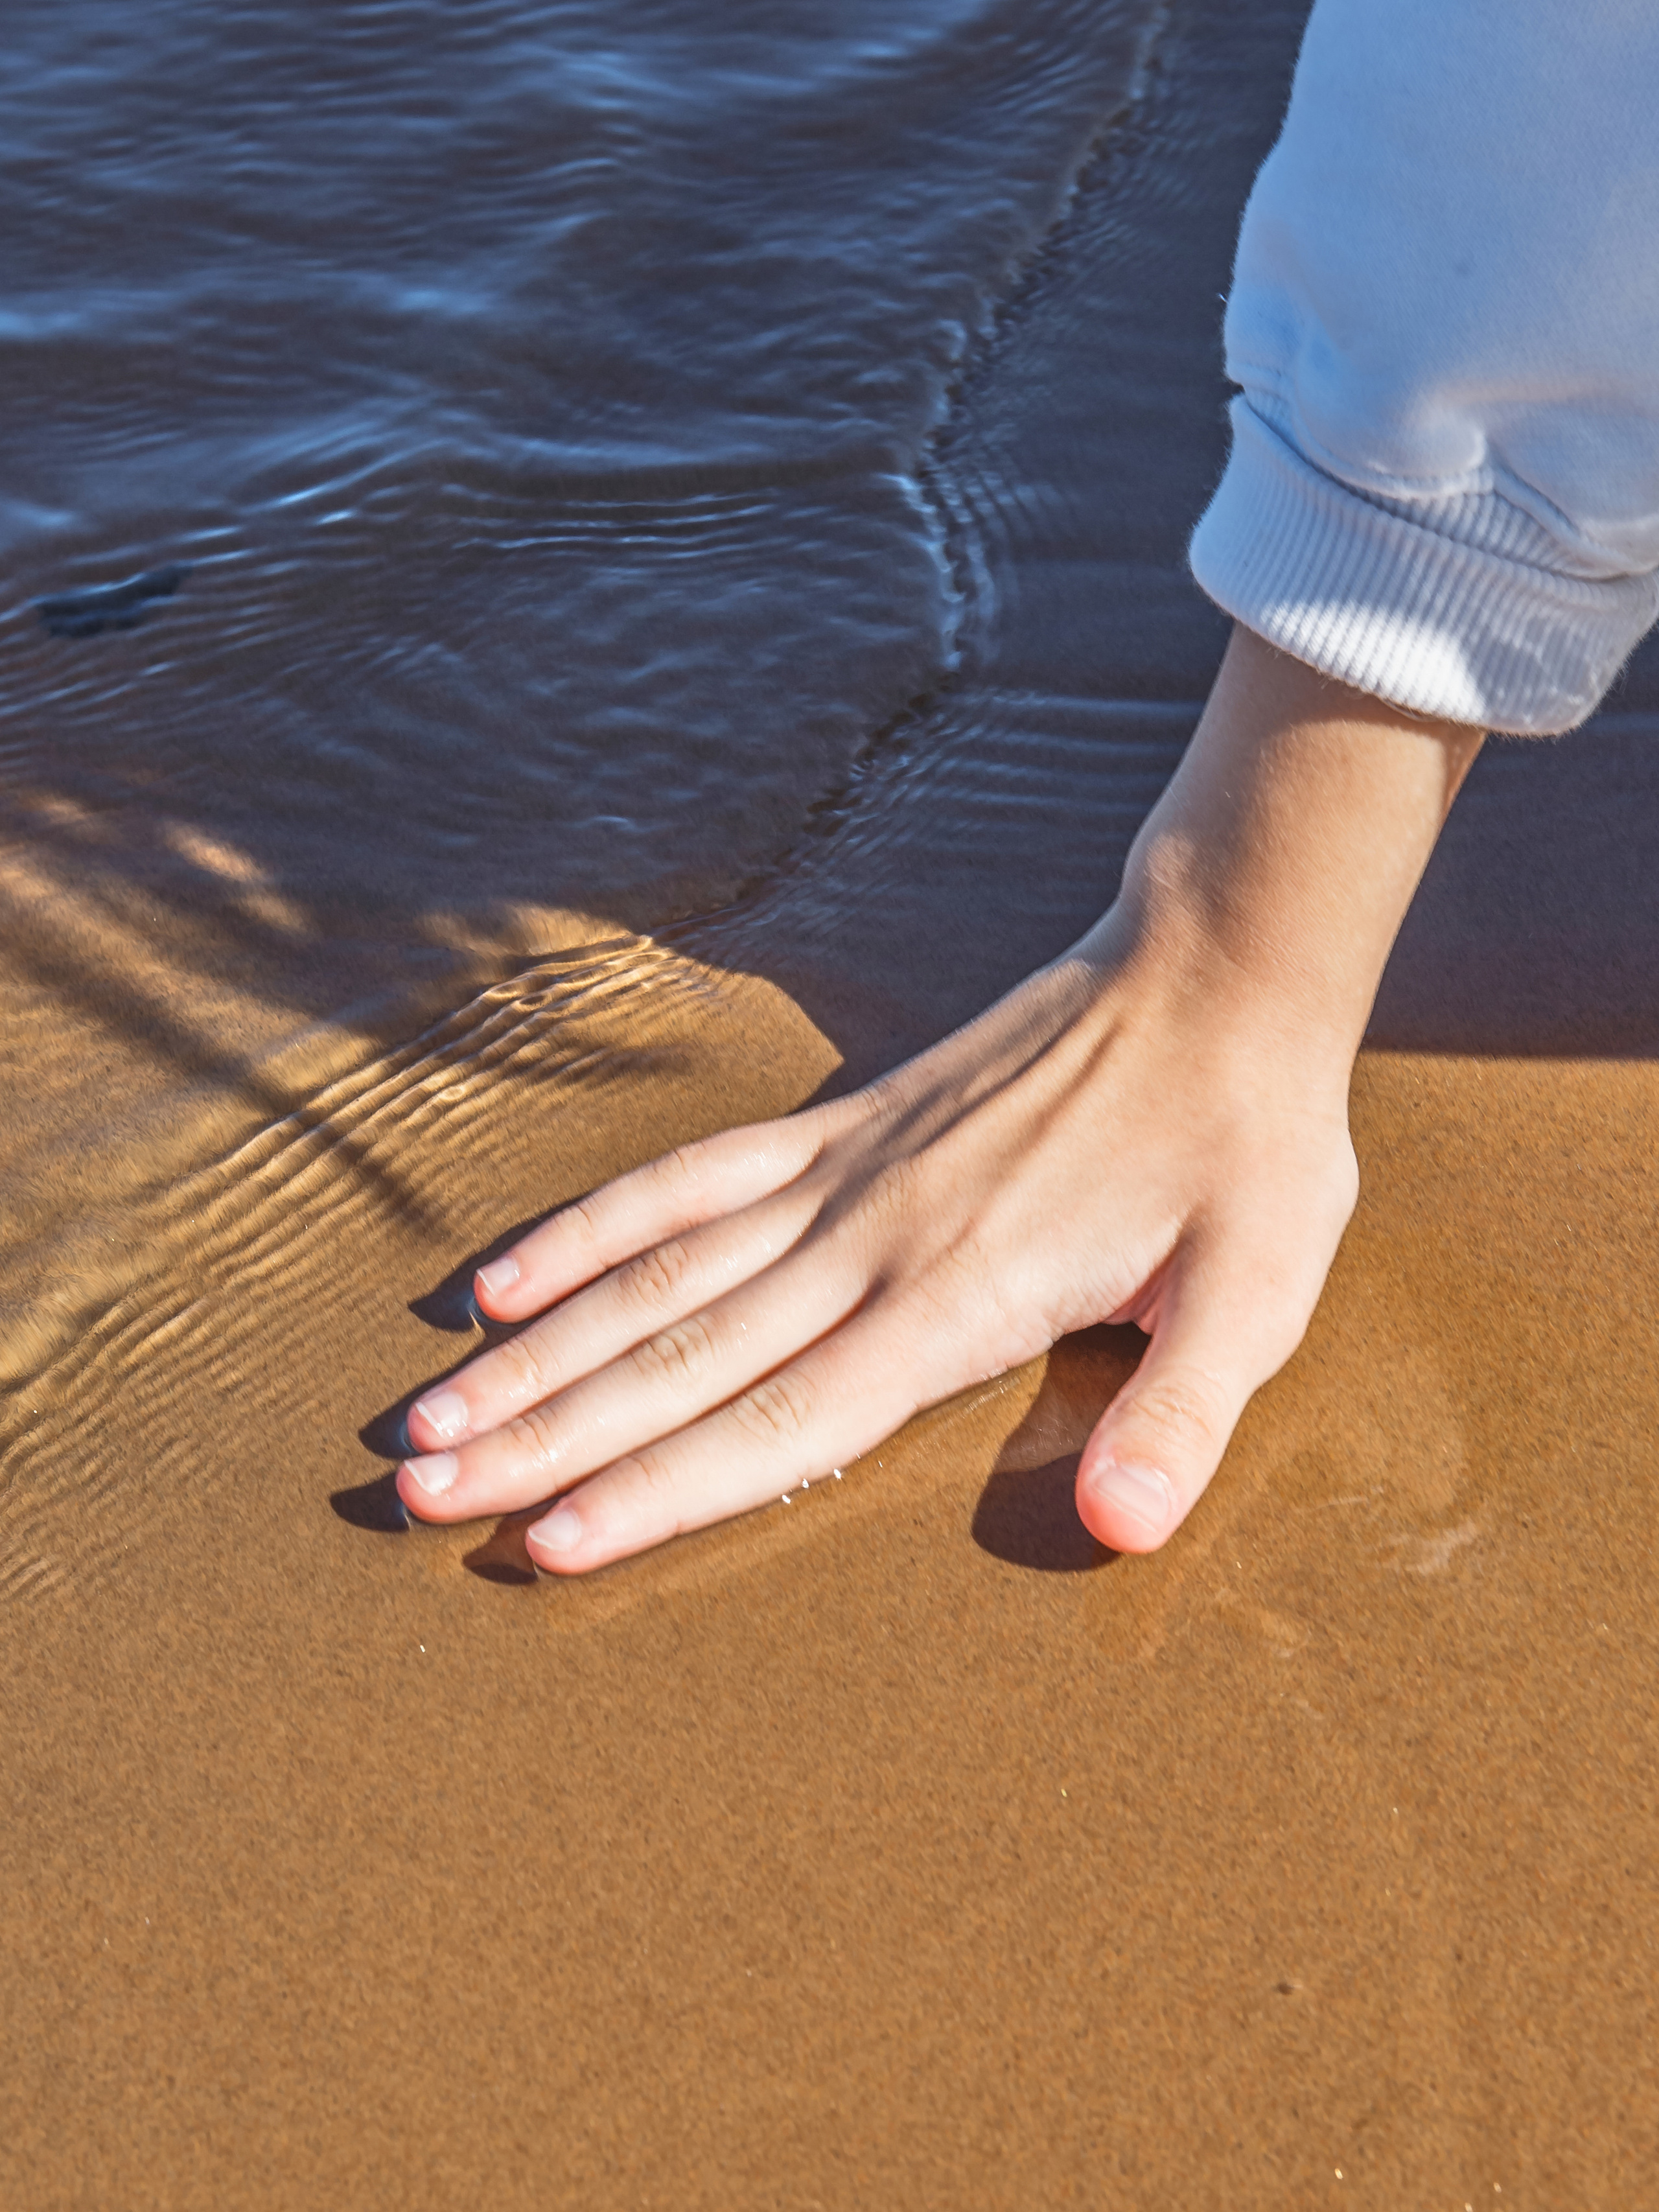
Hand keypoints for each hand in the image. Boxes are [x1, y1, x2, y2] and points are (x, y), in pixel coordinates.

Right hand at [396, 628, 1481, 1571]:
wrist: (1215, 973)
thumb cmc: (1243, 1145)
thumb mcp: (1255, 1291)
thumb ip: (1178, 1414)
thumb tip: (1121, 1530)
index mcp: (955, 1299)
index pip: (781, 1418)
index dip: (660, 1489)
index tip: (546, 1543)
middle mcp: (867, 1241)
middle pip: (677, 1355)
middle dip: (546, 1435)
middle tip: (420, 1494)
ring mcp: (839, 1175)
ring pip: (654, 1277)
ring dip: (536, 1350)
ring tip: (428, 1415)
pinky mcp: (839, 1126)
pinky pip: (686, 1181)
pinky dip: (590, 1230)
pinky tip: (505, 1275)